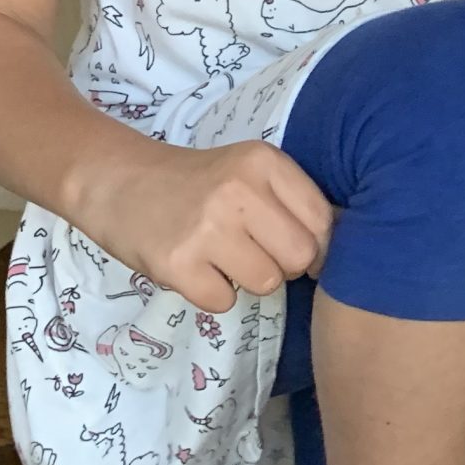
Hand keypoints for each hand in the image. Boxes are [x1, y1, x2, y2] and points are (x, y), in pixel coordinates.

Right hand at [71, 137, 336, 314]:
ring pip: (266, 283)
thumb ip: (292, 201)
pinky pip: (223, 302)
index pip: (322, 221)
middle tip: (252, 253)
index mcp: (264, 162)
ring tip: (220, 257)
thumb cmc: (196, 183)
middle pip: (300, 257)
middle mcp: (239, 190)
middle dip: (283, 266)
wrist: (117, 182)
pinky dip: (212, 294)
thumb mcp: (248, 172)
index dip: (315, 245)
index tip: (291, 247)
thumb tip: (347, 247)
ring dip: (247, 281)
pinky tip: (195, 267)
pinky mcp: (176, 263)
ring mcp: (206, 227)